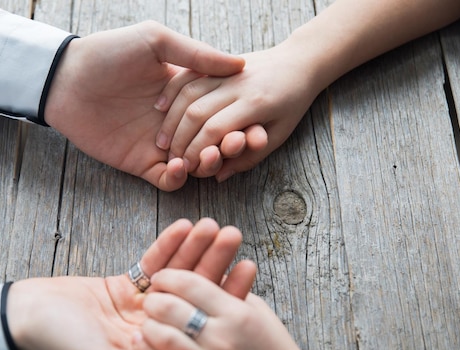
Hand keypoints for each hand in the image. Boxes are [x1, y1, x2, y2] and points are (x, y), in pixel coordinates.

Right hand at [5, 218, 246, 349]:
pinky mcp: (125, 286)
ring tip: (213, 224)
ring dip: (195, 249)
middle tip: (234, 235)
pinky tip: (185, 226)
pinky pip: (151, 263)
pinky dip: (167, 244)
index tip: (247, 271)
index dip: (226, 299)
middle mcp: (154, 330)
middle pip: (193, 295)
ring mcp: (141, 307)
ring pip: (175, 276)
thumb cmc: (60, 345)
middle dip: (214, 264)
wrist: (25, 315)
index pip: (199, 324)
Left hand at [43, 21, 244, 190]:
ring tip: (213, 154)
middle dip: (230, 145)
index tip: (256, 123)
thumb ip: (196, 55)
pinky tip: (181, 166)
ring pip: (196, 164)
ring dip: (208, 163)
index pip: (221, 112)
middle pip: (214, 141)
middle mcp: (176, 122)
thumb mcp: (155, 42)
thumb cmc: (108, 54)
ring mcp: (159, 145)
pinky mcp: (141, 164)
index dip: (241, 120)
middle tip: (238, 143)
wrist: (66, 80)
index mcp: (185, 94)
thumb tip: (239, 65)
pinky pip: (168, 180)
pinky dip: (179, 178)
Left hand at [141, 269, 318, 349]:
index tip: (164, 277)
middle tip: (153, 297)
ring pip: (159, 334)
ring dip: (150, 322)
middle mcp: (220, 337)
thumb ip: (228, 290)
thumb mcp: (256, 310)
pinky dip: (151, 348)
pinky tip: (150, 340)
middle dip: (154, 297)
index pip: (189, 283)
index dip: (169, 276)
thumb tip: (196, 272)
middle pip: (167, 306)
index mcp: (236, 313)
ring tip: (152, 319)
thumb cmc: (274, 347)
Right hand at [154, 39, 321, 181]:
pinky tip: (161, 107)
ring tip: (163, 140)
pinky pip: (188, 75)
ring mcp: (227, 71)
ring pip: (188, 93)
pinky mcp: (218, 63)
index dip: (196, 151)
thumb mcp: (278, 135)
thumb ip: (249, 158)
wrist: (299, 62)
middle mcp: (239, 84)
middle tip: (170, 158)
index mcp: (256, 103)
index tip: (186, 167)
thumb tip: (218, 177)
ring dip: (171, 119)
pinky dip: (171, 92)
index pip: (215, 130)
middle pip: (196, 112)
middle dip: (179, 139)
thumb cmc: (292, 104)